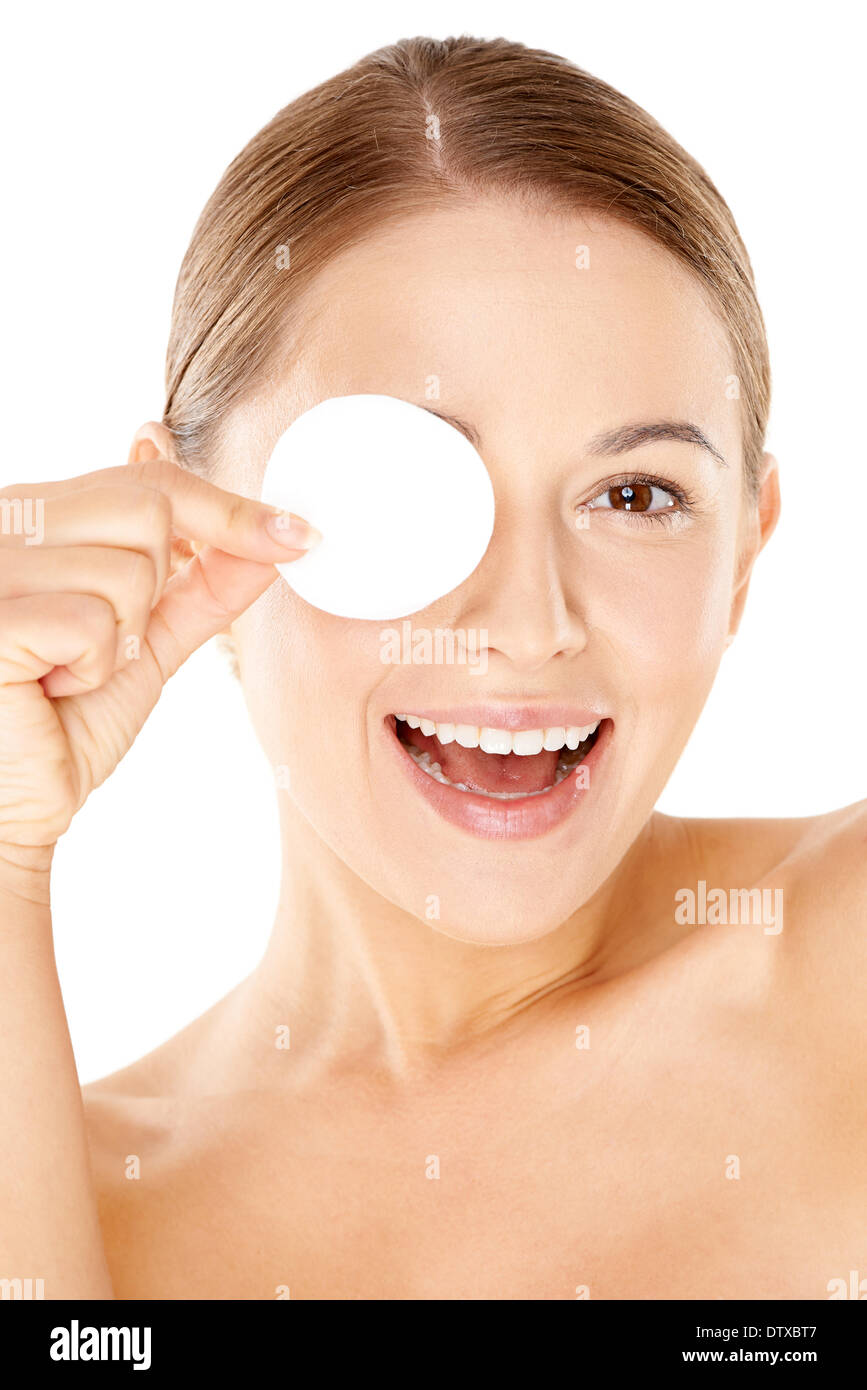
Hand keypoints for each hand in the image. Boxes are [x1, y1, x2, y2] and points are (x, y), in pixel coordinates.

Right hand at [0, 456, 315, 864]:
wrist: (14, 803)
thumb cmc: (65, 723)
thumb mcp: (150, 642)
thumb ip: (205, 588)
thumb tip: (276, 540)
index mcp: (40, 516)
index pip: (150, 481)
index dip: (229, 508)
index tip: (296, 537)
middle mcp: (5, 523)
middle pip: (147, 508)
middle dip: (156, 589)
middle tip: (104, 644)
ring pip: (127, 570)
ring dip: (119, 641)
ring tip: (66, 671)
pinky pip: (91, 622)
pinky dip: (90, 670)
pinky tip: (46, 687)